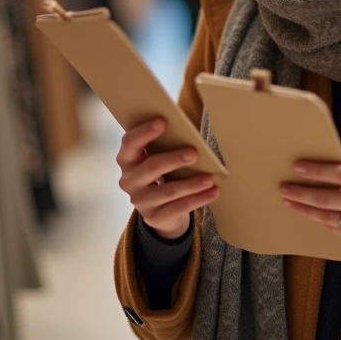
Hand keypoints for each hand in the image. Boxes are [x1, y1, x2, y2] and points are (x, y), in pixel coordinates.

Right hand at [117, 118, 219, 240]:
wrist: (159, 210)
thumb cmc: (162, 172)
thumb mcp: (158, 156)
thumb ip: (166, 143)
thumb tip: (189, 128)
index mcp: (127, 159)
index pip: (130, 143)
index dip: (144, 132)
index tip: (163, 121)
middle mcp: (128, 180)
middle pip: (151, 166)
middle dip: (174, 159)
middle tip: (194, 153)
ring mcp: (140, 201)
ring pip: (169, 190)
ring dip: (191, 183)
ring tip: (210, 178)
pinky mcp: (154, 217)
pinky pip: (179, 207)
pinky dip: (198, 199)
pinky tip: (213, 192)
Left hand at [280, 162, 340, 254]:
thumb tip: (323, 174)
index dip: (316, 170)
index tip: (297, 167)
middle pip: (329, 197)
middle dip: (302, 192)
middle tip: (284, 188)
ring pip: (328, 217)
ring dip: (305, 209)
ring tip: (290, 201)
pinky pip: (337, 230)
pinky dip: (320, 221)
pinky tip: (309, 215)